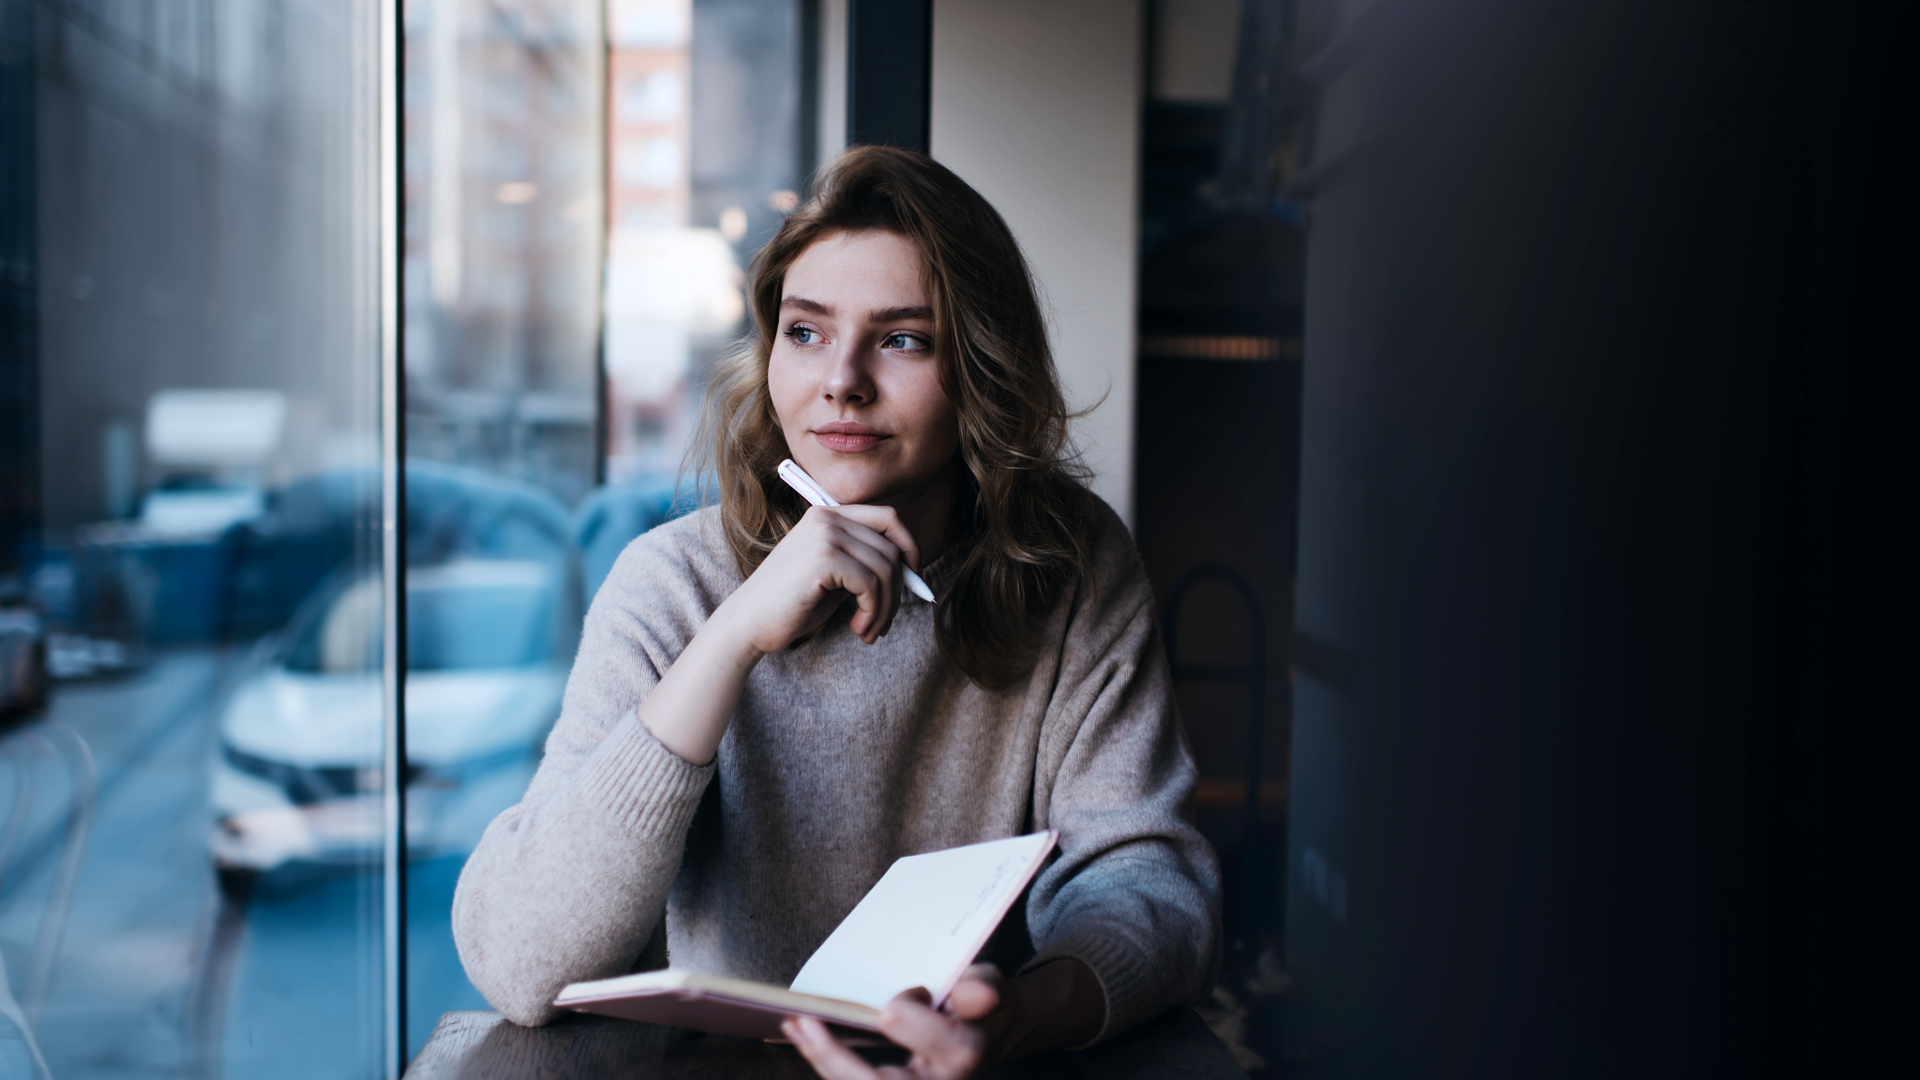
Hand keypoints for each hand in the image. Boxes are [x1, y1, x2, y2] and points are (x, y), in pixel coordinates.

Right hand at [711, 503, 923, 656]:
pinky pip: (871, 584)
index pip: (888, 518)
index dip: (909, 548)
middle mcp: (828, 517)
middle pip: (892, 547)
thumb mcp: (834, 578)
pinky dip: (873, 612)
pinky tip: (858, 628)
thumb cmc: (790, 606)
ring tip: (869, 631)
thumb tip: (911, 571)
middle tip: (882, 623)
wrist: (747, 623)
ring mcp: (825, 534)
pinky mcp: (824, 557)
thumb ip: (865, 565)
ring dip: (885, 608)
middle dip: (898, 591)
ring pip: (886, 568)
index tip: (912, 581)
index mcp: (828, 515)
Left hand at [784, 965, 1007, 1079]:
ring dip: (822, 1060)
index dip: (904, 1010)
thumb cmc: (982, 1006)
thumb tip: (967, 994)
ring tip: (794, 1027)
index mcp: (962, 1053)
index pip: (920, 1035)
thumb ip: (982, 990)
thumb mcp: (991, 988)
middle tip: (801, 1023)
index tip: (904, 995)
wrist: (988, 1035)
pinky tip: (805, 1037)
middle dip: (833, 1056)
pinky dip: (828, 1063)